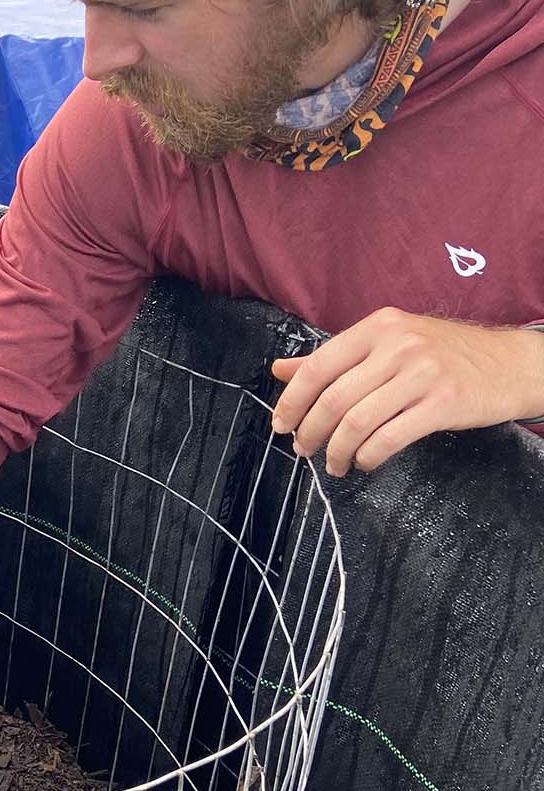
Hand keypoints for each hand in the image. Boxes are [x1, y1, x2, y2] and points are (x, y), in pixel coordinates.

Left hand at [270, 309, 543, 476]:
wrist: (510, 363)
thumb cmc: (444, 354)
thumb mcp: (388, 343)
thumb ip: (333, 357)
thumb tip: (280, 370)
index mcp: (379, 327)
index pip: (318, 366)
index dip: (292, 400)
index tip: (281, 424)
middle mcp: (399, 345)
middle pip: (334, 399)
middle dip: (310, 432)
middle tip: (303, 450)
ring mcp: (422, 374)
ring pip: (358, 422)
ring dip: (336, 450)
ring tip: (333, 463)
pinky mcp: (443, 404)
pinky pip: (389, 438)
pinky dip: (367, 456)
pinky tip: (363, 461)